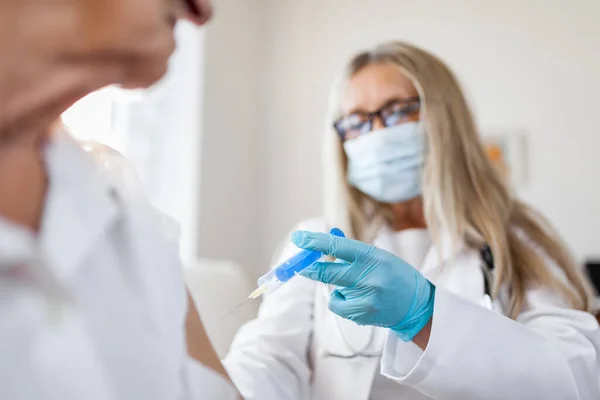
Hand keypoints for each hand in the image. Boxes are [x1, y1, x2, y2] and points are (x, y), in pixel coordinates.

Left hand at [293, 231, 434, 341]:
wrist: (417, 305)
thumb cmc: (395, 275)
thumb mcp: (378, 257)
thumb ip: (352, 252)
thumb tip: (326, 240)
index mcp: (372, 257)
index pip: (338, 247)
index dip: (315, 242)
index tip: (299, 238)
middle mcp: (369, 277)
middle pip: (328, 272)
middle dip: (310, 269)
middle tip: (301, 266)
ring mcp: (366, 297)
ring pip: (333, 291)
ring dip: (338, 287)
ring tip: (359, 288)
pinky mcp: (363, 314)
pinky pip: (337, 305)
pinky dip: (341, 302)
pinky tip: (359, 301)